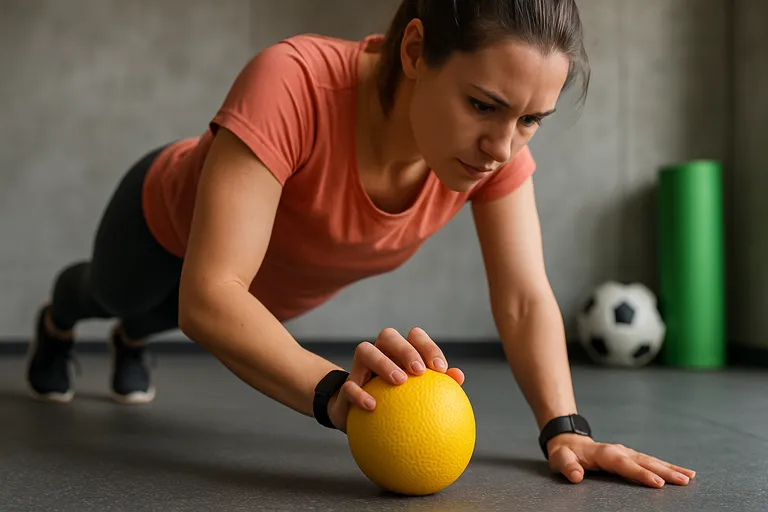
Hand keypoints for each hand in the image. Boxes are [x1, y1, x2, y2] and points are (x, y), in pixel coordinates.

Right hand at [327, 327, 463, 432]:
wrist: (362, 419)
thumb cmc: (398, 403)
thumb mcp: (419, 395)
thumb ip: (438, 385)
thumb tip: (459, 377)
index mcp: (399, 352)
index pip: (414, 336)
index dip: (428, 347)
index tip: (440, 370)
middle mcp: (379, 352)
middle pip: (388, 336)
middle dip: (405, 349)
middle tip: (419, 371)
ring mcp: (360, 367)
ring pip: (365, 350)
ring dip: (383, 362)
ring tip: (400, 380)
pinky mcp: (347, 387)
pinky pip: (349, 385)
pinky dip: (360, 393)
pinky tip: (373, 406)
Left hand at [547, 434, 695, 487]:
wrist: (569, 442)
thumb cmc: (565, 454)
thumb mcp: (560, 459)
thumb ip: (567, 466)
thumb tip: (576, 476)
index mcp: (604, 453)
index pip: (624, 464)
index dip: (640, 473)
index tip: (657, 483)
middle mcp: (619, 451)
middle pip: (644, 461)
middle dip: (664, 471)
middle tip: (684, 481)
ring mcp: (627, 452)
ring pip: (652, 460)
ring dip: (670, 468)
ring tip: (690, 477)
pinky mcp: (632, 456)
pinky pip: (651, 462)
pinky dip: (667, 467)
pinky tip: (682, 473)